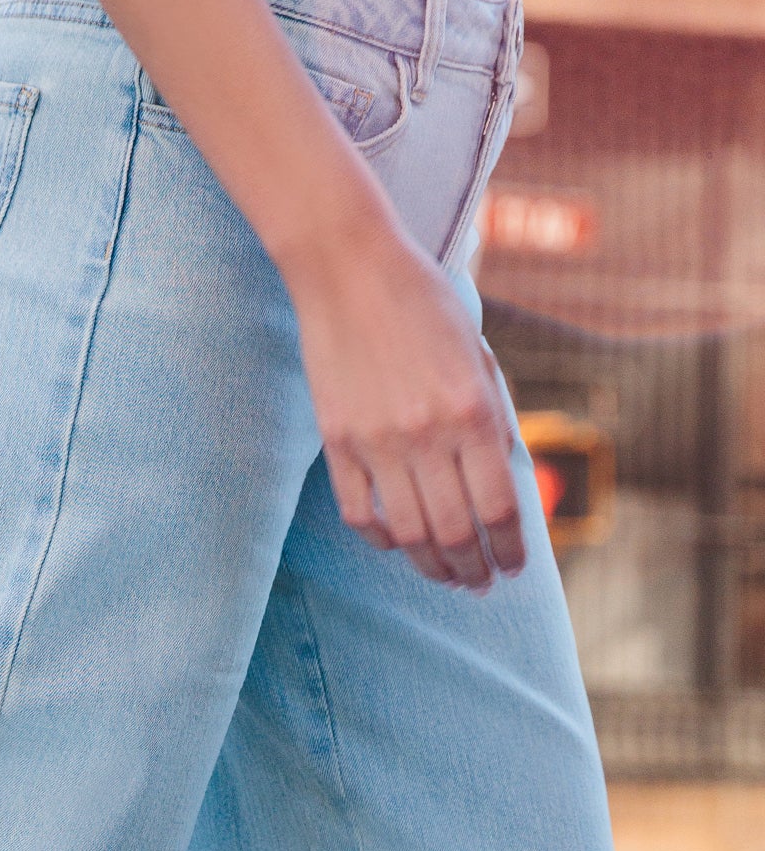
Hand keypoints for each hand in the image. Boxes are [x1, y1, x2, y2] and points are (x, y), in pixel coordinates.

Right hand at [287, 220, 525, 589]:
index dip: (510, 549)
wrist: (349, 268)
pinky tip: (395, 543)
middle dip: (473, 569)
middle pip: (455, 533)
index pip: (500, 508)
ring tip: (444, 575)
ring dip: (431, 566)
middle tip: (479, 583)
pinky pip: (360, 513)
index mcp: (473, 410)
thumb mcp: (478, 355)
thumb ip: (495, 417)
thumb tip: (506, 481)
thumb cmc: (423, 304)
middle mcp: (428, 433)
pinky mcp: (337, 440)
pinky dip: (380, 539)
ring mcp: (378, 441)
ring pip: (408, 534)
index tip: (512, 568)